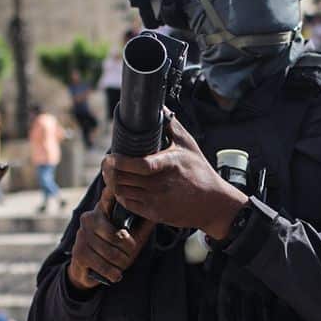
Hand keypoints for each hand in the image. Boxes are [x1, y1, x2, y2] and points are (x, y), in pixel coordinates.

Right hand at [66, 187, 154, 288]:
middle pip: (118, 236)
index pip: (108, 197)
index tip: (115, 186)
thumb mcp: (132, 237)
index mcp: (103, 209)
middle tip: (130, 255)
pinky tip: (115, 274)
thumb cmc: (115, 249)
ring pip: (111, 252)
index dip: (112, 192)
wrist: (89, 270)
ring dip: (121, 263)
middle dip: (128, 251)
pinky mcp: (78, 252)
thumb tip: (159, 213)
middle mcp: (89, 218)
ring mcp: (82, 234)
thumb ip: (143, 225)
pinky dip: (112, 272)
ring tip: (122, 265)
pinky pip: (102, 264)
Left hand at [103, 113, 247, 239]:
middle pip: (125, 179)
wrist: (213, 202)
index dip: (121, 161)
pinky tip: (121, 187)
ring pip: (123, 192)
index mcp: (170, 164)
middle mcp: (162, 184)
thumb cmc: (200, 171)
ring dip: (113, 182)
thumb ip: (172, 125)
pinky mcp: (155, 213)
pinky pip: (129, 204)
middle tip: (107, 162)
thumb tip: (160, 106)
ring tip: (111, 173)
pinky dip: (121, 195)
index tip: (111, 156)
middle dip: (110, 170)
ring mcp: (157, 200)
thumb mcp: (189, 145)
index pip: (141, 165)